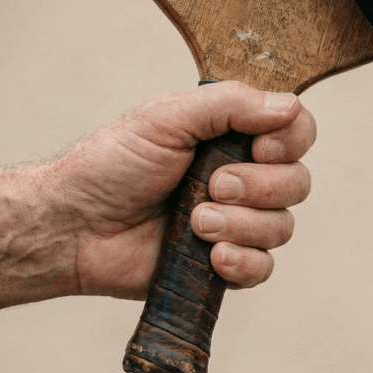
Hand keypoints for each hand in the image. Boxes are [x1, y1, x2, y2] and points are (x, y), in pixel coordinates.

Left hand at [55, 81, 314, 299]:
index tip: (258, 148)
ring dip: (241, 225)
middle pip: (297, 182)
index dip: (289, 142)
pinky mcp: (225, 264)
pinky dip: (242, 262)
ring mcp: (237, 223)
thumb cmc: (110, 166)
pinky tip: (211, 255)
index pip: (297, 132)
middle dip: (258, 187)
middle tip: (212, 186)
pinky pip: (264, 268)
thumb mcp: (166, 117)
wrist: (74, 226)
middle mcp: (244, 178)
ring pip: (282, 227)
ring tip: (196, 222)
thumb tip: (291, 105)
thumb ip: (230, 103)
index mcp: (233, 136)